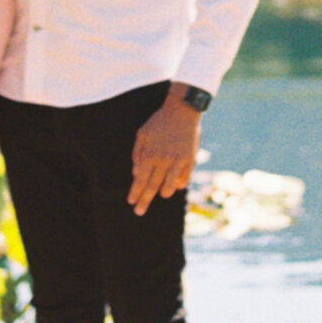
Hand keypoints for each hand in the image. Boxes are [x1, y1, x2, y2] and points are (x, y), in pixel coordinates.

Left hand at [127, 88, 201, 215]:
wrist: (182, 110)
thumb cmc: (159, 122)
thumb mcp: (142, 134)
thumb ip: (137, 153)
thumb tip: (136, 173)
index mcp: (149, 154)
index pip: (140, 180)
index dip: (135, 193)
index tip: (131, 203)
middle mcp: (163, 160)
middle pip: (152, 187)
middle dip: (144, 201)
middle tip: (139, 212)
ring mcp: (177, 161)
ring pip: (169, 188)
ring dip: (162, 193)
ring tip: (159, 194)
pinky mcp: (190, 160)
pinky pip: (184, 180)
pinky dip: (178, 185)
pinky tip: (173, 185)